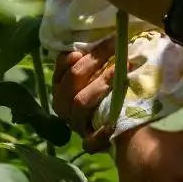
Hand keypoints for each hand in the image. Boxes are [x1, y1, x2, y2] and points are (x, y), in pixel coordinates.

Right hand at [51, 37, 116, 151]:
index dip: (80, 52)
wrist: (118, 128)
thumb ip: (90, 59)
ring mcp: (75, 124)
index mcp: (60, 87)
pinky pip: (90, 140)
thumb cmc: (103, 93)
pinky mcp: (89, 142)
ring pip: (81, 102)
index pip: (63, 66)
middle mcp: (63, 105)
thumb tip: (93, 42)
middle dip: (95, 61)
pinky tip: (112, 124)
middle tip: (117, 46)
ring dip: (101, 84)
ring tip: (121, 70)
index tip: (102, 39)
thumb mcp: (93, 74)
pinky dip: (100, 133)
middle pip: (73, 81)